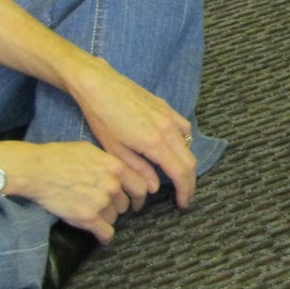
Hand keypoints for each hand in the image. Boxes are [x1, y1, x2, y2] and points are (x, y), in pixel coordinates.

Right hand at [0, 140, 138, 243]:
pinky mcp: (87, 218)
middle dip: (118, 206)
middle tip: (109, 207)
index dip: (139, 196)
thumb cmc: (59, 156)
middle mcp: (113, 185)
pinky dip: (105, 237)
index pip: (140, 186)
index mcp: (116, 167)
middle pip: (125, 203)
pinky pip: (105, 232)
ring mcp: (101, 202)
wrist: (37, 170)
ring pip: (114, 217)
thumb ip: (108, 162)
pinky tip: (103, 238)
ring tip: (94, 214)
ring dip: (107, 218)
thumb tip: (117, 169)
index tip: (137, 201)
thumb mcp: (91, 151)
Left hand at [66, 63, 197, 208]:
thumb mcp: (115, 150)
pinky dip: (184, 143)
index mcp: (155, 142)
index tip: (184, 203)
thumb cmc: (102, 118)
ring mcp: (170, 116)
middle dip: (189, 181)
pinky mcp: (167, 107)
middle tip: (183, 196)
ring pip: (189, 144)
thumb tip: (155, 186)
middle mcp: (169, 128)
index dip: (185, 190)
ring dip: (187, 162)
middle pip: (190, 160)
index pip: (181, 172)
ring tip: (177, 175)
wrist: (99, 85)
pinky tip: (173, 148)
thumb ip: (139, 170)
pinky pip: (184, 128)